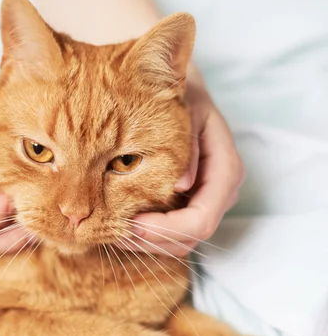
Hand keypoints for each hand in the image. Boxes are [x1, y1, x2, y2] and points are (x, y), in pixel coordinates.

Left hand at [126, 72, 244, 256]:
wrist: (183, 92)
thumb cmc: (182, 97)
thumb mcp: (185, 112)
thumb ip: (186, 146)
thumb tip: (181, 185)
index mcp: (225, 169)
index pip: (201, 219)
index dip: (167, 229)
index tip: (131, 223)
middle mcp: (220, 192)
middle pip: (190, 237)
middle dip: (151, 240)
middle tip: (112, 231)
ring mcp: (206, 201)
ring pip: (180, 243)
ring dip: (146, 243)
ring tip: (111, 231)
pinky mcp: (189, 205)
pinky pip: (171, 234)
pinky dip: (146, 237)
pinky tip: (120, 224)